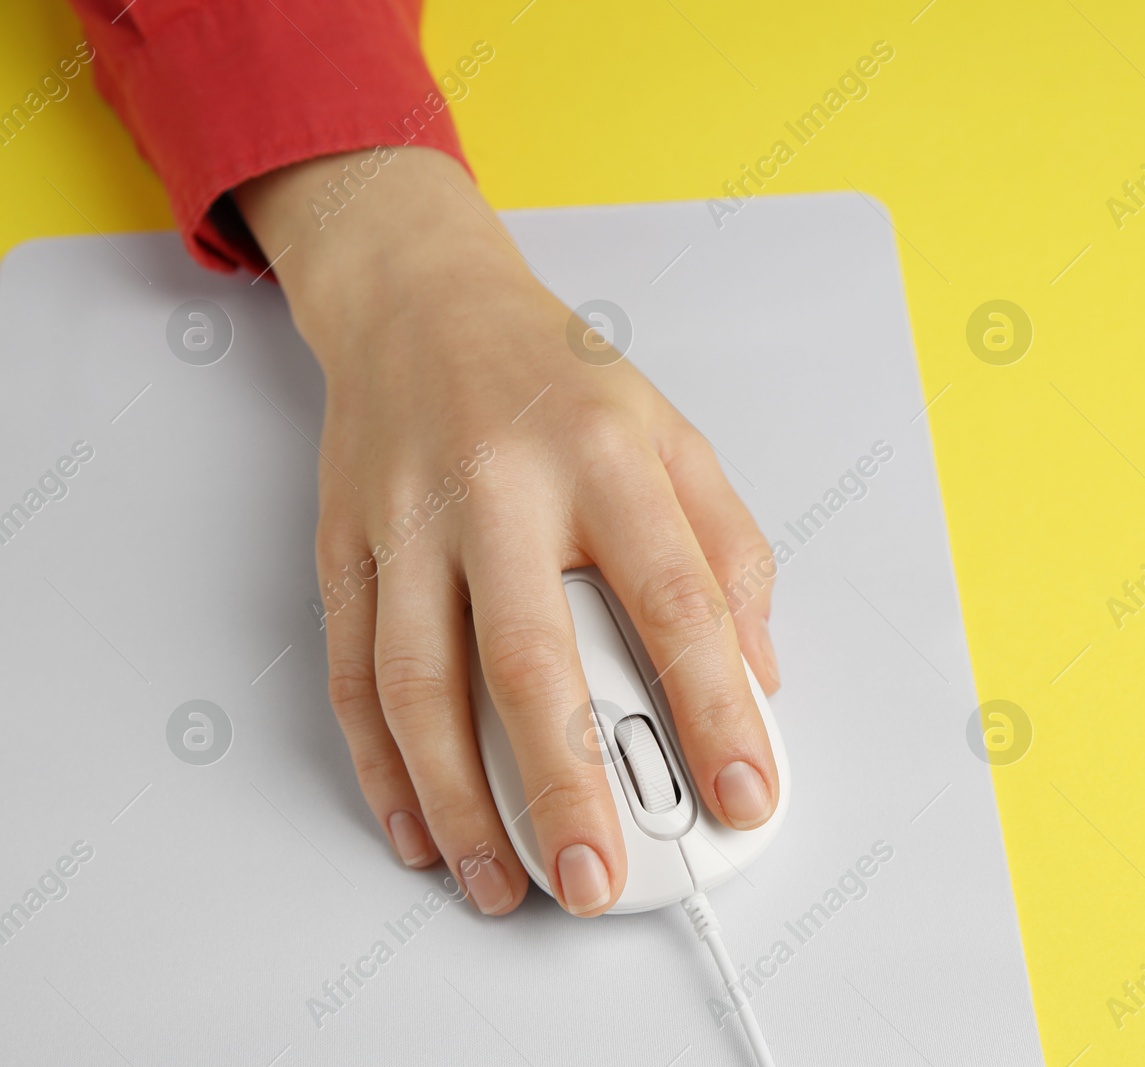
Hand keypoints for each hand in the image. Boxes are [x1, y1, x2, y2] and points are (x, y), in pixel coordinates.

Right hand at [236, 147, 780, 916]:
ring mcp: (410, 518)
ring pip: (420, 687)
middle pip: (532, 662)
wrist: (420, 300)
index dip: (718, 710)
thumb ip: (729, 551)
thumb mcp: (674, 435)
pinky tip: (419, 826)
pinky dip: (381, 766)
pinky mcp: (345, 545)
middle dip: (568, 789)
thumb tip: (756, 674)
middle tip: (599, 877)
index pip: (677, 603)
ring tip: (503, 881)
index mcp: (606, 457)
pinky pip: (354, 674)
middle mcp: (502, 488)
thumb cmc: (557, 379)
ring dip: (460, 803)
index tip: (745, 793)